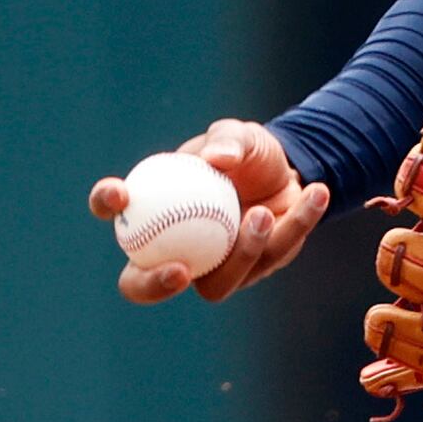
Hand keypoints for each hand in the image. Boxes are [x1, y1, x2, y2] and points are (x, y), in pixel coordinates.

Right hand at [87, 121, 329, 303]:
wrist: (287, 168)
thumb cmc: (244, 152)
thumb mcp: (237, 135)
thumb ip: (227, 141)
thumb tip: (217, 160)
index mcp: (148, 213)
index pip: (113, 213)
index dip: (106, 205)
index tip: (121, 193)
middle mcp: (170, 248)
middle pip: (140, 285)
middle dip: (152, 286)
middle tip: (178, 270)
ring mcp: (211, 268)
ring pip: (216, 284)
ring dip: (240, 252)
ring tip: (260, 212)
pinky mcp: (254, 269)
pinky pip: (272, 256)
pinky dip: (296, 224)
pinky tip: (316, 192)